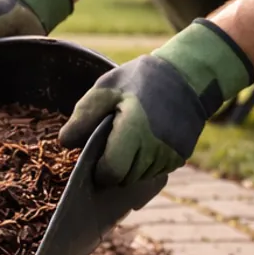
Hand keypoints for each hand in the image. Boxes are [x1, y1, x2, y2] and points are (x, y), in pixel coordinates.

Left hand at [60, 20, 253, 185]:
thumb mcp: (106, 90)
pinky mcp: (181, 157)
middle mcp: (156, 149)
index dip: (99, 170)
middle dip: (112, 169)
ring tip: (127, 141)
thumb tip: (65, 143)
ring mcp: (171, 155)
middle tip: (109, 146)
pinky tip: (142, 143)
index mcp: (135, 131)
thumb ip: (83, 116)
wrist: (188, 75)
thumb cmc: (141, 80)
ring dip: (129, 167)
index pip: (112, 172)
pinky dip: (144, 163)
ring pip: (140, 178)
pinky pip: (155, 172)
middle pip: (125, 179)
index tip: (94, 158)